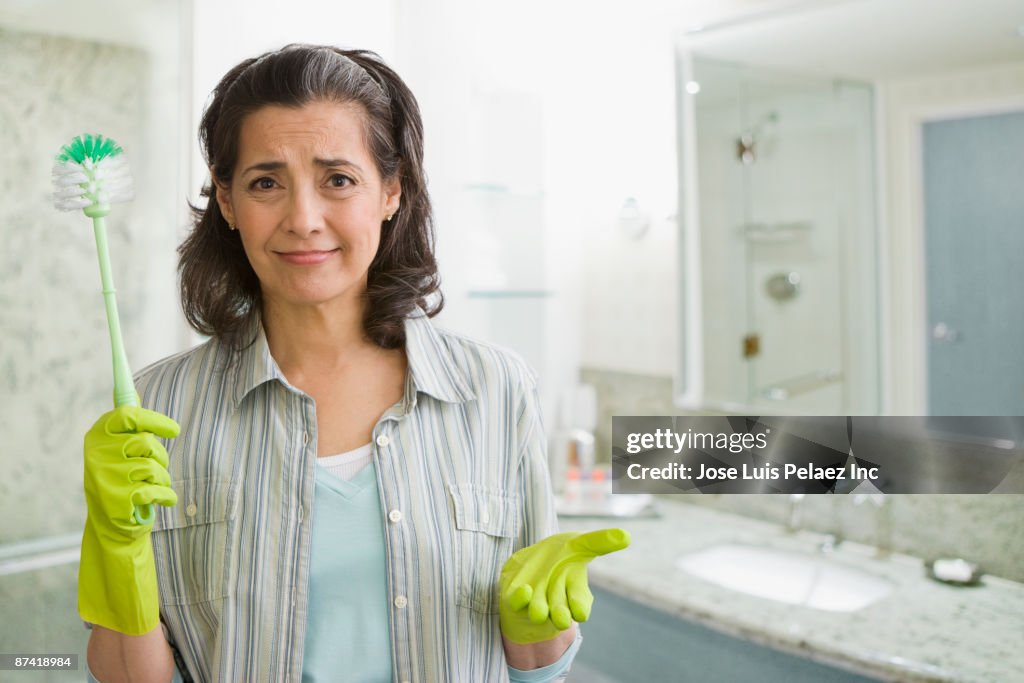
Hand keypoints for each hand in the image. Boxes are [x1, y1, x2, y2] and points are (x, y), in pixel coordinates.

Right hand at [78, 406, 179, 634]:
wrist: (112, 526)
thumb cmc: (122, 480)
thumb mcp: (119, 449)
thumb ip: (127, 424)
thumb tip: (128, 386)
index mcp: (97, 436)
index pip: (127, 415)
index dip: (154, 420)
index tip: (175, 430)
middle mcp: (96, 454)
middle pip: (146, 442)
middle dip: (160, 456)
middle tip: (155, 468)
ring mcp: (106, 477)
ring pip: (153, 466)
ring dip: (162, 479)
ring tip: (152, 487)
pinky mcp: (118, 499)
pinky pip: (156, 489)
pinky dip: (166, 496)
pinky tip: (163, 501)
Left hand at [499, 528, 630, 643]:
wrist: (530, 563)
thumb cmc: (562, 554)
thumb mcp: (581, 543)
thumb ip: (601, 541)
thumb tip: (626, 536)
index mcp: (574, 589)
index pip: (580, 604)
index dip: (579, 608)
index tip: (580, 613)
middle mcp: (556, 600)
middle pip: (560, 612)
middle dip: (560, 615)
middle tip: (561, 619)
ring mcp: (536, 600)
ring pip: (538, 611)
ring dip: (539, 611)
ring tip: (539, 611)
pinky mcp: (517, 597)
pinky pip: (518, 601)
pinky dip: (520, 597)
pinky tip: (524, 590)